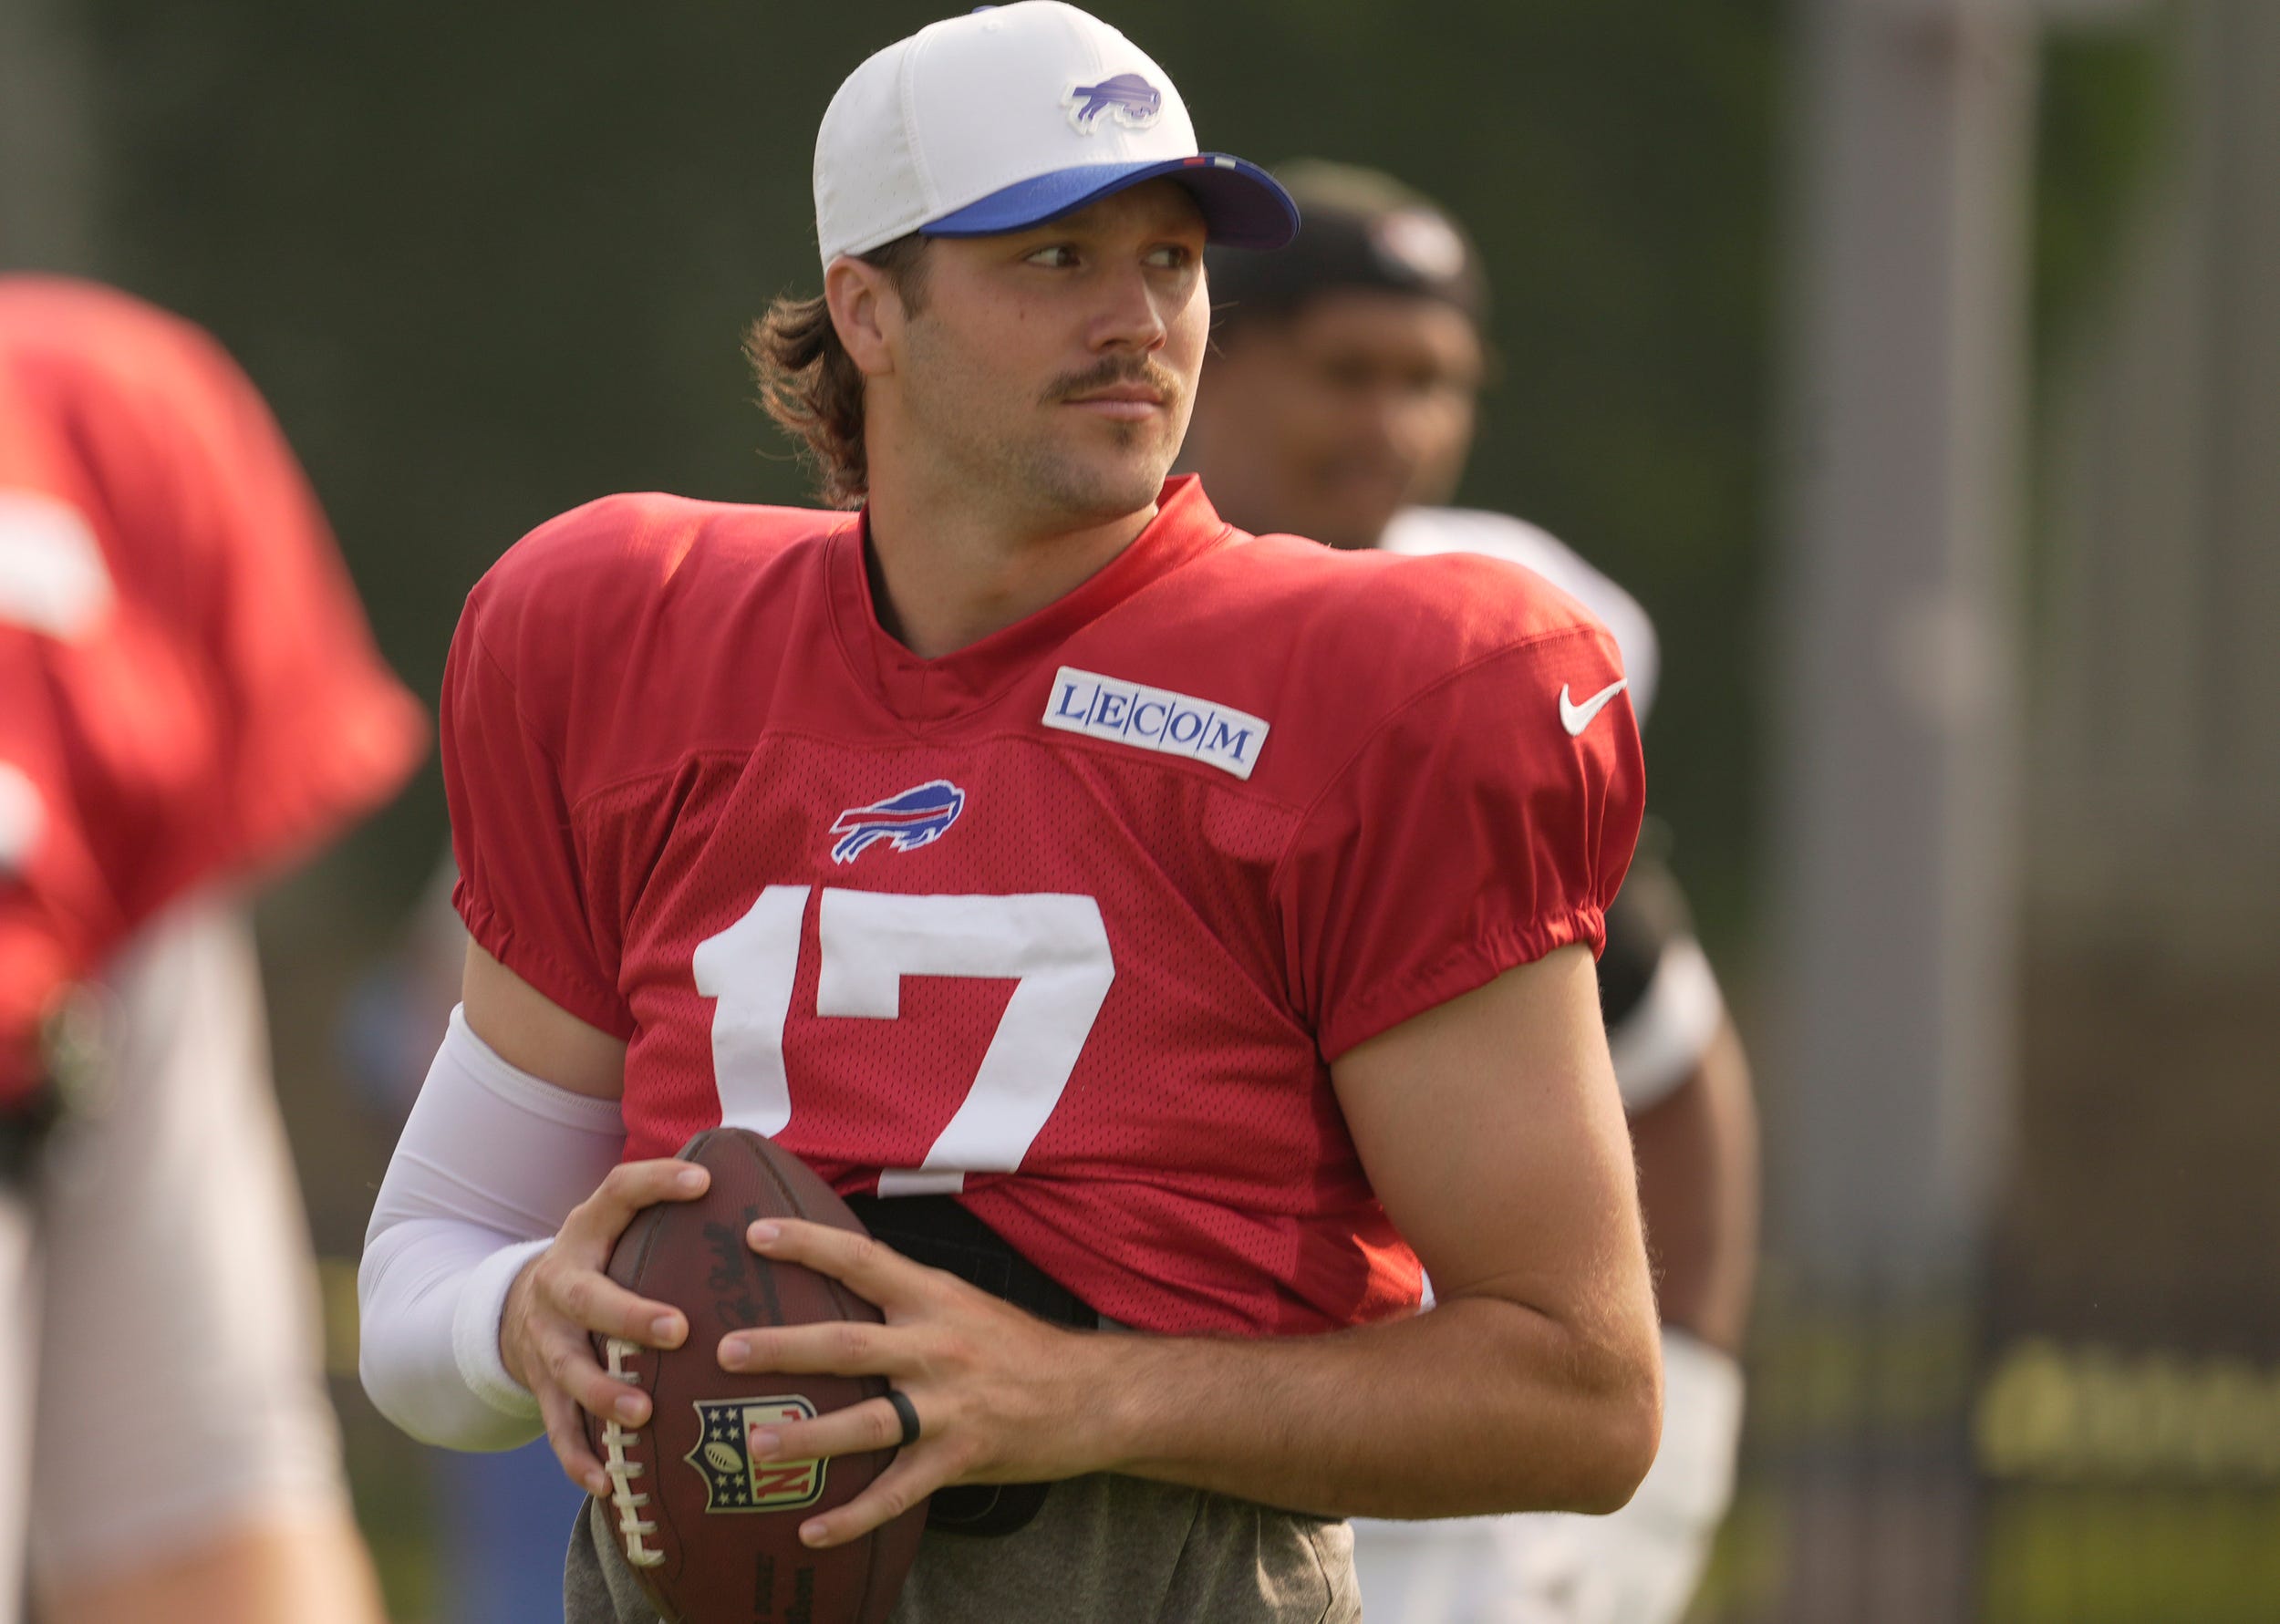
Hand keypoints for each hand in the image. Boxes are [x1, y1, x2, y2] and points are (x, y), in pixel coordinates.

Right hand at [501, 1158, 711, 1493]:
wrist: (517, 1309)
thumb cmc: (606, 1265)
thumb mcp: (623, 1228)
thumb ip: (679, 1217)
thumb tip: (775, 1199)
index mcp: (588, 1233)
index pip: (618, 1192)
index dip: (656, 1183)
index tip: (705, 1181)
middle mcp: (560, 1282)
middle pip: (586, 1296)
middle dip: (630, 1314)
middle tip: (679, 1329)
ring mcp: (545, 1338)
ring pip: (567, 1368)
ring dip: (604, 1392)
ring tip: (643, 1412)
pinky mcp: (541, 1387)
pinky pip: (557, 1427)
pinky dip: (579, 1457)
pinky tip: (607, 1482)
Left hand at [716, 1218, 1110, 1548]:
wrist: (1094, 1395)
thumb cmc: (1021, 1348)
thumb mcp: (966, 1303)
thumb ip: (908, 1295)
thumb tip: (841, 1277)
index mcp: (936, 1298)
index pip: (862, 1259)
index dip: (807, 1243)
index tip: (753, 1233)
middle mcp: (938, 1347)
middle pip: (848, 1344)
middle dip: (784, 1348)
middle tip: (726, 1350)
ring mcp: (949, 1406)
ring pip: (867, 1422)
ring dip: (807, 1435)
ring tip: (756, 1442)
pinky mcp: (960, 1458)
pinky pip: (896, 1492)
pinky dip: (852, 1516)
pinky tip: (809, 1531)